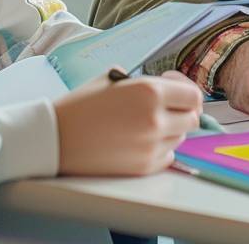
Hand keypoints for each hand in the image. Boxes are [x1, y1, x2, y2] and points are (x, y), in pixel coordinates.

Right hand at [53, 69, 201, 175]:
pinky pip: (168, 155)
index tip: (174, 88)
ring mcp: (151, 146)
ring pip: (180, 137)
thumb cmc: (80, 106)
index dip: (185, 90)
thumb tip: (169, 88)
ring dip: (170, 129)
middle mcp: (155, 120)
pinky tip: (140, 139)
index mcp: (149, 92)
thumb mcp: (112, 80)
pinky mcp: (143, 167)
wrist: (55, 138)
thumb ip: (145, 82)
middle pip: (192, 118)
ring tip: (145, 122)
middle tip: (165, 106)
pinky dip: (160, 148)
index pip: (193, 95)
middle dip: (181, 111)